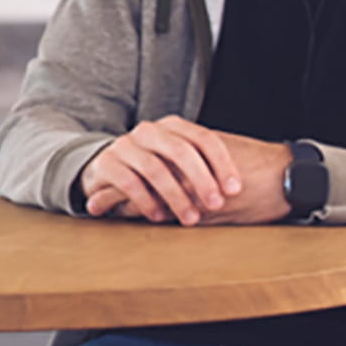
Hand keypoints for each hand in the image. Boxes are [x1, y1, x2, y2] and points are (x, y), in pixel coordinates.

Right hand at [81, 118, 293, 225]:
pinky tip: (159, 216)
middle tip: (216, 205)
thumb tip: (240, 188)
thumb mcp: (181, 166)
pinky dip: (147, 201)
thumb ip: (202, 169)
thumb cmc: (155, 172)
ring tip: (190, 218)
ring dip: (176, 196)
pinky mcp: (106, 164)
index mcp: (173, 126)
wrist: (106, 170)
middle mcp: (149, 131)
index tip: (235, 189)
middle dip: (201, 180)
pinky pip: (129, 181)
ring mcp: (126, 146)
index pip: (204, 139)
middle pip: (181, 151)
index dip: (222, 163)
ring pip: (155, 168)